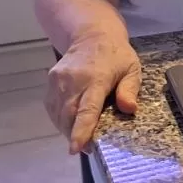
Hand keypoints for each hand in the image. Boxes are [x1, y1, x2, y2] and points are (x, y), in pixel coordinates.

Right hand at [45, 31, 141, 154]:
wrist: (91, 34)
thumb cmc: (115, 55)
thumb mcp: (131, 68)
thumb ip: (130, 89)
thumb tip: (129, 109)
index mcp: (96, 78)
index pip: (86, 109)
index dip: (81, 130)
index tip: (76, 148)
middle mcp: (73, 80)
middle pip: (69, 116)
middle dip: (75, 136)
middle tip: (87, 148)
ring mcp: (58, 80)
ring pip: (58, 115)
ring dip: (67, 130)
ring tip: (79, 137)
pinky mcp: (50, 81)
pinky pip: (52, 108)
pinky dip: (60, 119)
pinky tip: (70, 123)